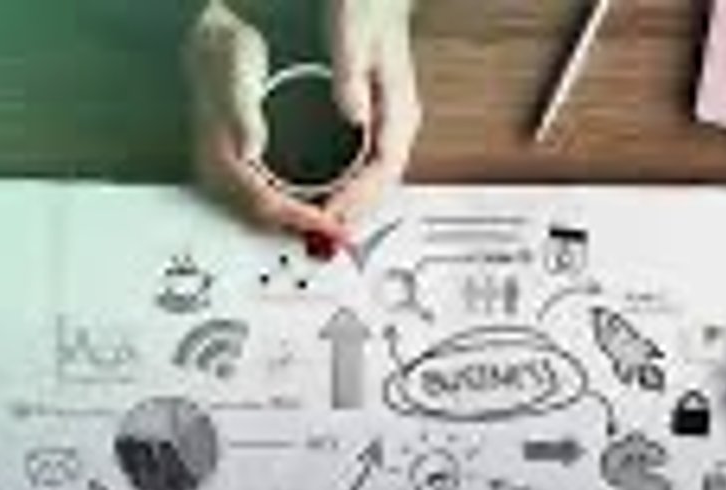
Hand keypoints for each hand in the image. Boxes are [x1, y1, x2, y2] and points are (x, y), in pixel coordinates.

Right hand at [186, 3, 345, 241]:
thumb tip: (250, 150)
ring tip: (333, 227)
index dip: (300, 218)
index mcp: (219, 158)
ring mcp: (224, 173)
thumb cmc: (227, 58)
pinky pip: (263, 201)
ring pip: (263, 215)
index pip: (265, 204)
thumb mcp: (236, 76)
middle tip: (340, 234)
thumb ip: (243, 114)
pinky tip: (313, 206)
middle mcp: (217, 173)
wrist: (212, 47)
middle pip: (264, 218)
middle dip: (303, 228)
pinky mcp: (235, 169)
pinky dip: (289, 209)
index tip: (331, 225)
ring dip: (297, 222)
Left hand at [319, 0, 422, 226]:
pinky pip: (368, 166)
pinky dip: (349, 186)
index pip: (384, 168)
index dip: (358, 198)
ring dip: (353, 204)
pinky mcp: (376, 122)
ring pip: (376, 178)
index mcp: (400, 106)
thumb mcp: (355, 34)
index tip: (334, 215)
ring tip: (325, 223)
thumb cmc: (367, 7)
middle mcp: (399, 119)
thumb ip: (352, 76)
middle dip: (355, 212)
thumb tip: (354, 116)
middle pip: (383, 183)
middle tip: (326, 232)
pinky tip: (330, 194)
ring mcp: (390, 122)